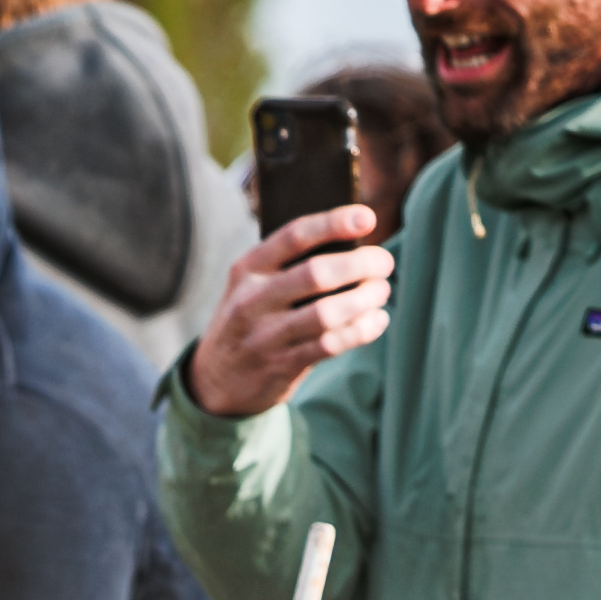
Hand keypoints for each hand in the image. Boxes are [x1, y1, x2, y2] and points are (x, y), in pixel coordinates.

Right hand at [182, 202, 392, 420]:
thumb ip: (288, 266)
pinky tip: (377, 320)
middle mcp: (252, 300)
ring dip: (366, 299)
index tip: (367, 218)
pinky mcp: (281, 366)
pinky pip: (331, 345)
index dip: (334, 223)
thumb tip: (354, 243)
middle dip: (362, 264)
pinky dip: (362, 330)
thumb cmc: (249, 320)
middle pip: (317, 274)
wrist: (216, 381)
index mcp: (247, 269)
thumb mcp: (251, 286)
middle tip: (384, 262)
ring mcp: (265, 336)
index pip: (294, 236)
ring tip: (381, 291)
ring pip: (328, 313)